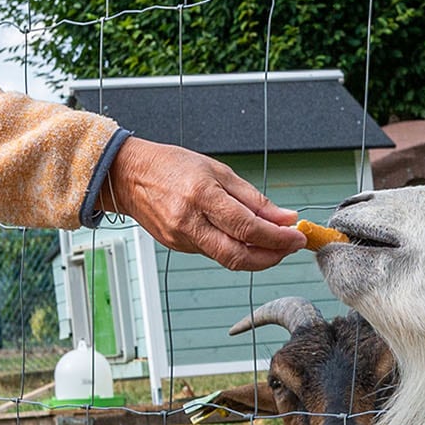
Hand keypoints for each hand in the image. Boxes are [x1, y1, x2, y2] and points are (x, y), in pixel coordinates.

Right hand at [105, 139, 305, 270]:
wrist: (128, 176)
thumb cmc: (171, 166)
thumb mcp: (218, 171)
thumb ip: (253, 198)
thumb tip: (284, 217)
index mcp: (201, 195)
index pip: (247, 227)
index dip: (277, 237)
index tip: (297, 236)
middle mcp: (189, 221)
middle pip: (238, 255)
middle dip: (271, 256)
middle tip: (290, 247)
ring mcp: (181, 238)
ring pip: (228, 259)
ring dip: (256, 255)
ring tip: (274, 242)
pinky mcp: (177, 247)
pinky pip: (214, 253)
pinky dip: (236, 249)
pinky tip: (245, 239)